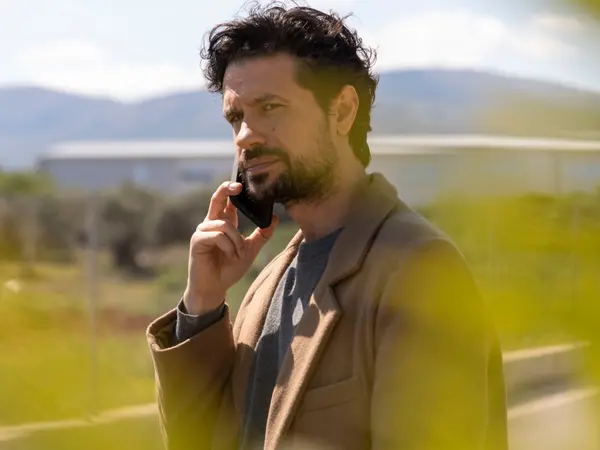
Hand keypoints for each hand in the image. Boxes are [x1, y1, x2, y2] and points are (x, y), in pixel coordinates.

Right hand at [183, 181, 277, 314]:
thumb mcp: (250, 250)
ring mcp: (203, 231)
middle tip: (239, 186)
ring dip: (236, 240)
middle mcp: (212, 223)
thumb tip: (274, 217)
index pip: (228, 200)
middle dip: (226, 189)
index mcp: (224, 223)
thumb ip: (262, 235)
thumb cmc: (229, 269)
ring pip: (224, 225)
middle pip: (217, 198)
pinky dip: (228, 246)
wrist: (215, 288)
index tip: (243, 182)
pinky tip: (230, 255)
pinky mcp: (197, 241)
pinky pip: (217, 236)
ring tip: (238, 254)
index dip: (233, 189)